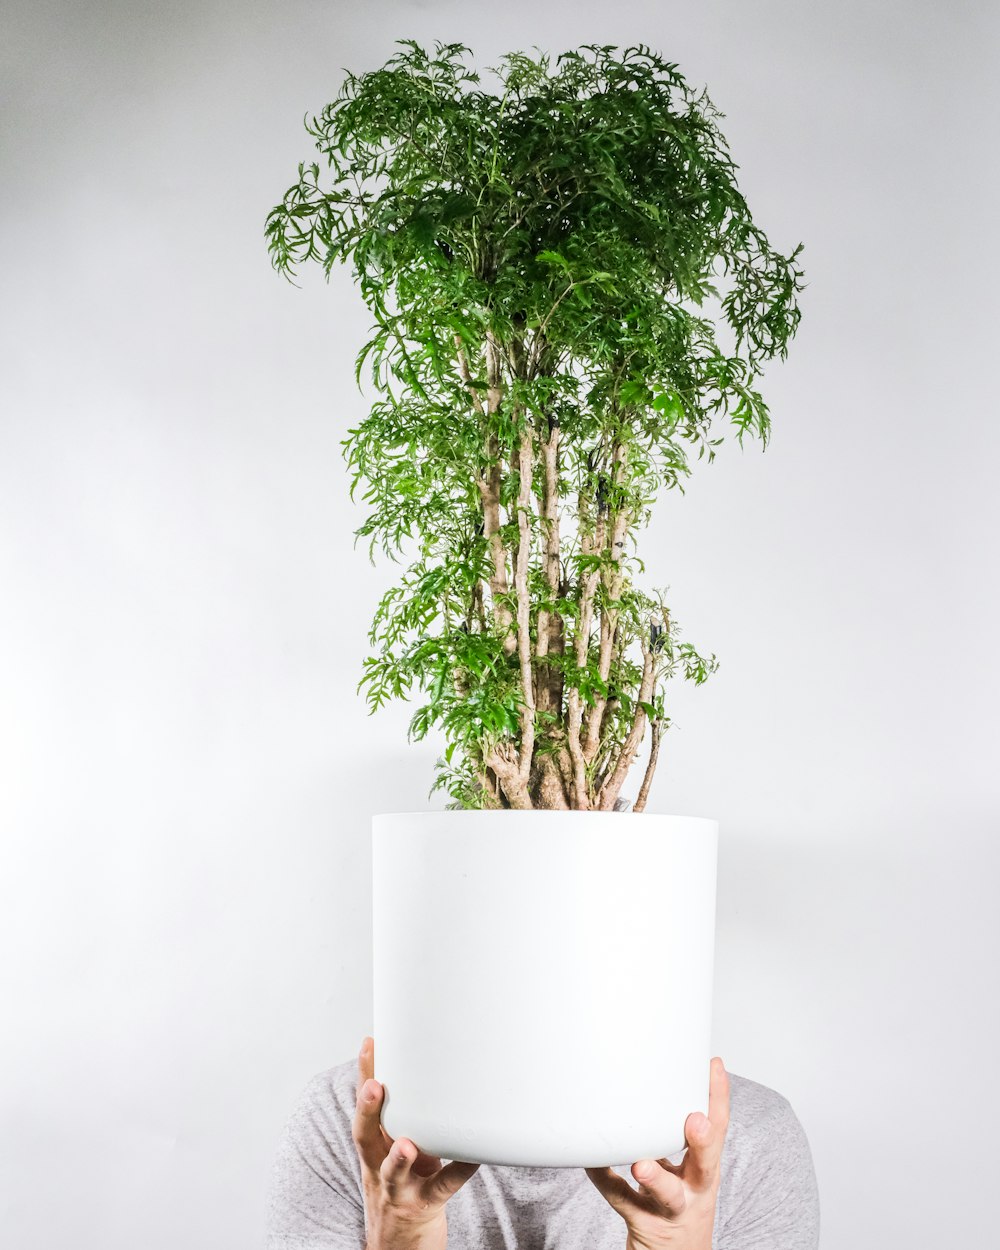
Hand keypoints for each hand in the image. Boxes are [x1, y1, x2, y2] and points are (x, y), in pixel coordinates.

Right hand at [353, 1035, 479, 1249]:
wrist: (399, 1245)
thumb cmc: (404, 1185)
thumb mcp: (394, 1151)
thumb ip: (404, 1119)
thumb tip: (426, 1066)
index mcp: (374, 1147)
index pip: (364, 1108)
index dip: (365, 1076)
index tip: (370, 1044)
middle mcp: (379, 1166)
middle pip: (365, 1138)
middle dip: (368, 1110)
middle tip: (375, 1085)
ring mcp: (399, 1189)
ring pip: (393, 1173)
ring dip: (398, 1158)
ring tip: (406, 1144)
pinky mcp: (424, 1207)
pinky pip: (442, 1188)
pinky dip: (458, 1171)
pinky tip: (473, 1158)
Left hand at [585, 1057, 729, 1249]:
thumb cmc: (678, 1207)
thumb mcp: (688, 1172)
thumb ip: (674, 1137)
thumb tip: (653, 1085)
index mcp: (705, 1170)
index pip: (719, 1131)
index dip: (718, 1099)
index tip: (712, 1066)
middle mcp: (694, 1191)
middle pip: (705, 1166)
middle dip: (702, 1142)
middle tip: (695, 1120)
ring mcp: (669, 1211)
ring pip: (667, 1195)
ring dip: (656, 1178)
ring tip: (642, 1166)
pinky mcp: (643, 1224)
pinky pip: (622, 1201)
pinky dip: (604, 1179)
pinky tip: (591, 1161)